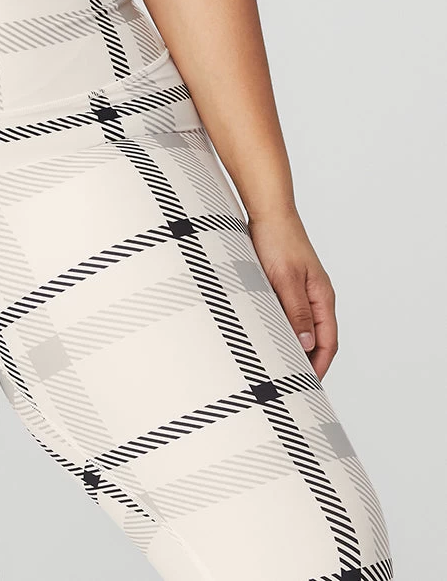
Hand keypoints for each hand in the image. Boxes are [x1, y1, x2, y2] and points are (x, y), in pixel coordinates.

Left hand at [246, 207, 338, 380]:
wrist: (267, 210)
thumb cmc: (277, 240)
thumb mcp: (285, 279)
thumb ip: (297, 312)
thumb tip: (308, 345)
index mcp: (322, 296)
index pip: (329, 341)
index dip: (320, 365)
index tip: (307, 384)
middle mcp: (316, 295)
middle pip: (318, 337)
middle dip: (307, 360)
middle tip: (290, 381)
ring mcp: (302, 289)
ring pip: (302, 325)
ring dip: (293, 344)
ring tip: (277, 363)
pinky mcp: (286, 282)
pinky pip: (289, 312)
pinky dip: (282, 327)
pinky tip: (266, 334)